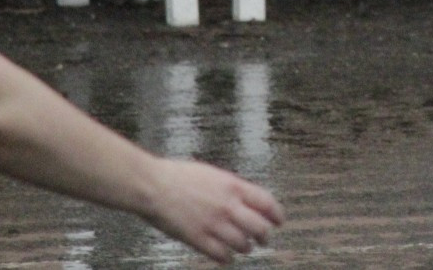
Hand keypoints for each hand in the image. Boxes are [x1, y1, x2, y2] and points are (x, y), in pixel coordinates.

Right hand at [142, 158, 284, 263]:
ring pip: (242, 244)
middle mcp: (228, 206)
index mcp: (233, 186)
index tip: (279, 221)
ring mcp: (214, 224)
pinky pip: (221, 255)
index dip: (276, 215)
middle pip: (259, 228)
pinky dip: (226, 258)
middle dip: (264, 236)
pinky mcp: (198, 239)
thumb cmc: (178, 176)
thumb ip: (231, 188)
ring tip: (243, 247)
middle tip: (263, 239)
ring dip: (245, 247)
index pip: (267, 202)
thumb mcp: (213, 174)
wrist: (153, 186)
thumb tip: (244, 199)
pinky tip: (225, 256)